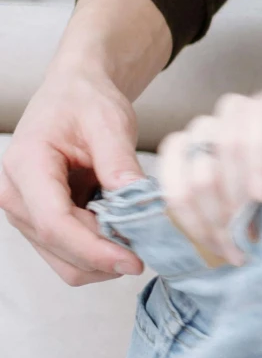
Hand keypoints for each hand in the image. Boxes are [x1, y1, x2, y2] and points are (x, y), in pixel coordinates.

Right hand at [0, 0, 171, 285]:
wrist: (74, 94)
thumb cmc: (86, 101)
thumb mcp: (109, 122)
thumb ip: (119, 162)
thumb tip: (136, 202)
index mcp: (26, 165)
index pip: (54, 223)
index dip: (95, 249)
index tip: (134, 259)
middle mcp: (15, 195)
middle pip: (59, 250)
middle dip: (105, 258)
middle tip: (149, 246)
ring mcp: (25, 213)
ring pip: (65, 262)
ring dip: (104, 259)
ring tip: (136, 232)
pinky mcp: (40, 223)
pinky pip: (70, 255)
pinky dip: (100, 253)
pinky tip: (121, 230)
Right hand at [159, 88, 261, 267]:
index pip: (261, 117)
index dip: (259, 158)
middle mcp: (235, 110)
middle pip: (225, 145)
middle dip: (237, 199)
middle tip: (250, 238)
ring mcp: (203, 129)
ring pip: (198, 170)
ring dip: (215, 217)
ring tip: (234, 248)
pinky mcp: (178, 151)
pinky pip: (170, 181)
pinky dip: (191, 218)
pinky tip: (210, 240)